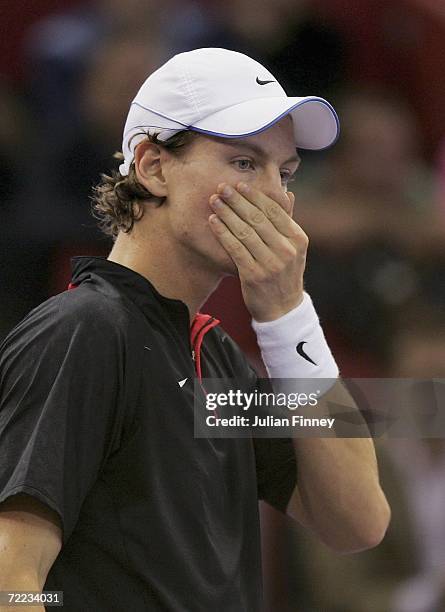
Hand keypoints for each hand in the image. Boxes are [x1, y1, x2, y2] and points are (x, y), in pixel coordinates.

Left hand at [208, 181, 307, 321]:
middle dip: (237, 201)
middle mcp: (286, 250)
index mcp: (298, 239)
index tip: (240, 185)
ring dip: (227, 213)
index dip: (255, 196)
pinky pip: (235, 248)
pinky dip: (223, 232)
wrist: (282, 309)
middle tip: (222, 187)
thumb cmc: (285, 274)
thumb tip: (288, 193)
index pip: (274, 211)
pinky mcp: (253, 275)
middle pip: (258, 219)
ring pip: (245, 232)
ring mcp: (270, 264)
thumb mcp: (294, 248)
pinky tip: (213, 221)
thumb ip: (288, 221)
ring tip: (214, 201)